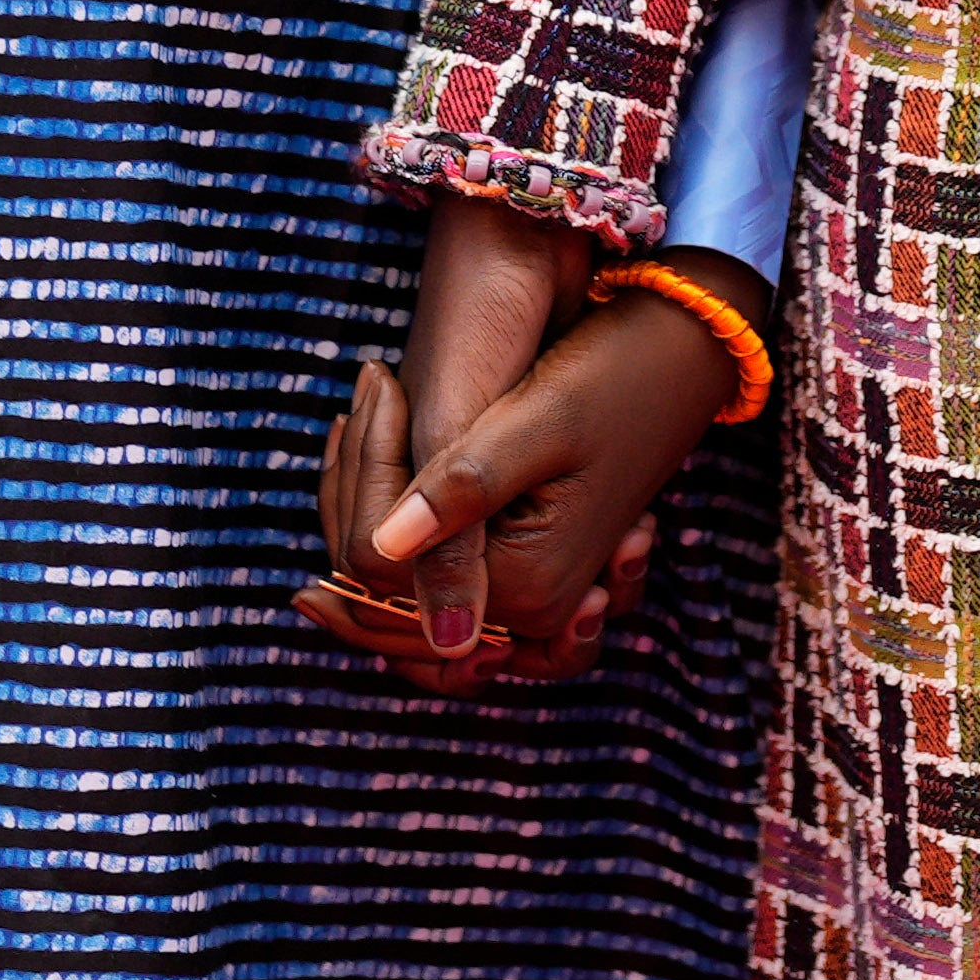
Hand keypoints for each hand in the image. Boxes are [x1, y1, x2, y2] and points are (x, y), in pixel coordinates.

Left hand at [323, 194, 700, 681]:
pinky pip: (477, 595)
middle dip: (360, 602)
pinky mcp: (556, 557)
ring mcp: (556, 585)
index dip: (347, 607)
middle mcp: (546, 603)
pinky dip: (430, 574)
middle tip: (301, 596)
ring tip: (343, 563)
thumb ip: (459, 495)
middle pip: (423, 631)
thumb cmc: (610, 375)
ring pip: (443, 616)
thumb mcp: (531, 427)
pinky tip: (399, 532)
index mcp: (532, 583)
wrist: (683, 347)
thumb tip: (380, 554)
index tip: (297, 589)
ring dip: (392, 585)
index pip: (410, 618)